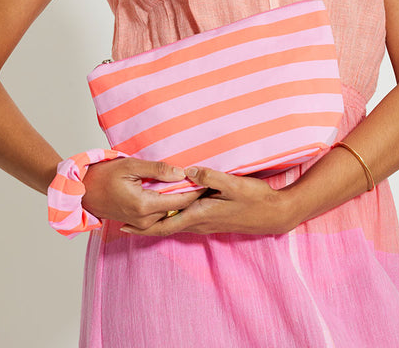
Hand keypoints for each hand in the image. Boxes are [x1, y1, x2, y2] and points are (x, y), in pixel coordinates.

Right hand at [81, 157, 204, 229]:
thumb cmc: (105, 175)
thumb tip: (181, 173)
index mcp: (144, 205)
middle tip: (210, 184)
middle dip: (194, 197)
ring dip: (184, 203)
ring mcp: (141, 224)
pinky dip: (173, 207)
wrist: (84, 191)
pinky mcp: (139, 223)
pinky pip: (161, 217)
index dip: (197, 191)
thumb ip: (158, 170)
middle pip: (178, 209)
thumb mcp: (132, 166)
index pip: (180, 200)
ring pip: (171, 214)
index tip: (210, 181)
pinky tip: (181, 196)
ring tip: (200, 189)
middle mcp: (145, 219)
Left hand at [120, 166, 292, 236]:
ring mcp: (208, 224)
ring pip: (176, 225)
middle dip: (145, 227)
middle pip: (167, 228)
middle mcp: (201, 223)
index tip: (125, 225)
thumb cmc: (255, 199)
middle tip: (124, 225)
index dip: (144, 226)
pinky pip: (187, 222)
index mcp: (200, 215)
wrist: (274, 214)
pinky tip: (171, 212)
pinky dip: (173, 219)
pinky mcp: (214, 221)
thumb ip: (211, 176)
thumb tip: (188, 171)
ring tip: (141, 218)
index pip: (166, 224)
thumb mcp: (234, 184)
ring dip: (158, 224)